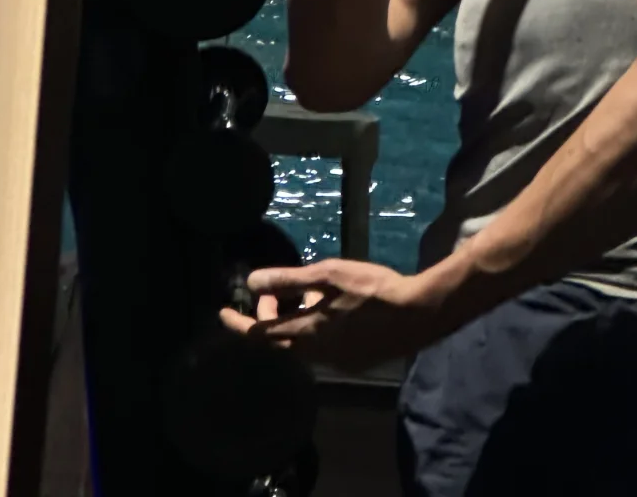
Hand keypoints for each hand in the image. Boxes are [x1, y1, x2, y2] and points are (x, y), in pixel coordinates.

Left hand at [218, 258, 451, 372]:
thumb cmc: (371, 290)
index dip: (237, 324)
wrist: (415, 315)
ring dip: (291, 323)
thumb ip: (288, 280)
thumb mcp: (327, 275)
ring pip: (300, 345)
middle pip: (279, 341)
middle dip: (268, 317)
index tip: (221, 313)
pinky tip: (328, 310)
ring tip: (301, 295)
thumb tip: (251, 283)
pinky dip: (312, 329)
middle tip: (272, 291)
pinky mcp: (353, 361)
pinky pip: (321, 347)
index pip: (259, 335)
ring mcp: (336, 361)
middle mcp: (316, 354)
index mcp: (306, 333)